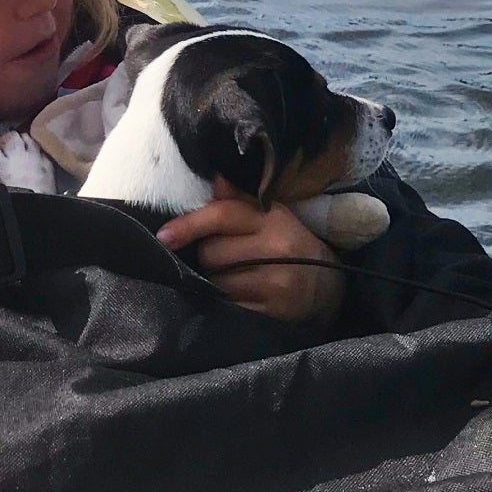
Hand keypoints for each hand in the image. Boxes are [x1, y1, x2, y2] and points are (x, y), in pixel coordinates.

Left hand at [156, 177, 345, 324]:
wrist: (326, 288)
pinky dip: (226, 302)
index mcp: (273, 219)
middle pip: (212, 253)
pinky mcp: (273, 312)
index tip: (164, 235)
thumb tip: (215, 179)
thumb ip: (240, 201)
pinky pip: (229, 306)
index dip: (189, 224)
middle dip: (209, 256)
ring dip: (216, 281)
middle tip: (225, 257)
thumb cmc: (289, 245)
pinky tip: (239, 296)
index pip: (222, 215)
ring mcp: (276, 283)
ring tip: (235, 277)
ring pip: (217, 281)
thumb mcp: (271, 217)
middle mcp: (277, 249)